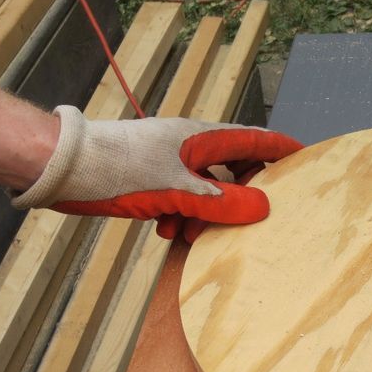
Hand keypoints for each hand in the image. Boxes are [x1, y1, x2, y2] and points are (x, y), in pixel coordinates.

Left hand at [12, 106, 302, 242]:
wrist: (63, 169)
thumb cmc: (119, 169)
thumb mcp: (178, 191)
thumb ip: (223, 202)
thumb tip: (263, 206)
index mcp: (202, 138)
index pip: (255, 140)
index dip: (282, 149)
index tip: (307, 157)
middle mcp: (190, 146)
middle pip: (234, 167)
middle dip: (244, 193)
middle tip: (257, 215)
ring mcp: (170, 161)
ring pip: (208, 189)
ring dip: (209, 213)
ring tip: (199, 233)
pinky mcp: (152, 178)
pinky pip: (183, 199)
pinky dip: (183, 216)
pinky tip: (170, 231)